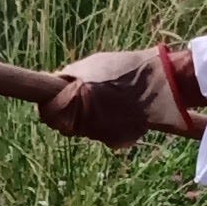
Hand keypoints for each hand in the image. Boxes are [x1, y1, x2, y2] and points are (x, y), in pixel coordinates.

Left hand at [42, 45, 193, 148]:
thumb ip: (69, 76)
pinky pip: (103, 135)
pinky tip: (116, 110)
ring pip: (84, 131)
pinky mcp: (118, 141)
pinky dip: (104, 125)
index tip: (48, 99)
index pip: (49, 114)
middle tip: (74, 99)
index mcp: (77, 102)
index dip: (46, 106)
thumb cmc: (123, 69)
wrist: (160, 83)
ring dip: (86, 119)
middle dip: (65, 114)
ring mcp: (103, 135)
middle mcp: (87, 124)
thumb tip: (53, 82)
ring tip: (102, 100)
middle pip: (64, 126)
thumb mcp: (92, 64)